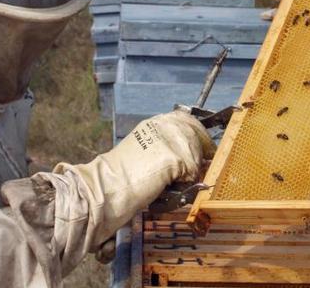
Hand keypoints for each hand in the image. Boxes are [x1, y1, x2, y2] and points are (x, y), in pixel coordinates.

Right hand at [53, 110, 214, 247]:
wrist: (105, 189)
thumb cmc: (120, 178)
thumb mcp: (145, 152)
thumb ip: (166, 148)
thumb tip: (192, 158)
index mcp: (154, 122)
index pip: (187, 119)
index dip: (198, 133)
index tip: (204, 148)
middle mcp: (163, 125)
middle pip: (197, 133)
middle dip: (201, 151)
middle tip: (199, 168)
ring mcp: (170, 139)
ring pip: (197, 155)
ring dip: (190, 171)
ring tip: (172, 183)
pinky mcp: (175, 157)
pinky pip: (193, 173)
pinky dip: (185, 185)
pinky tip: (167, 188)